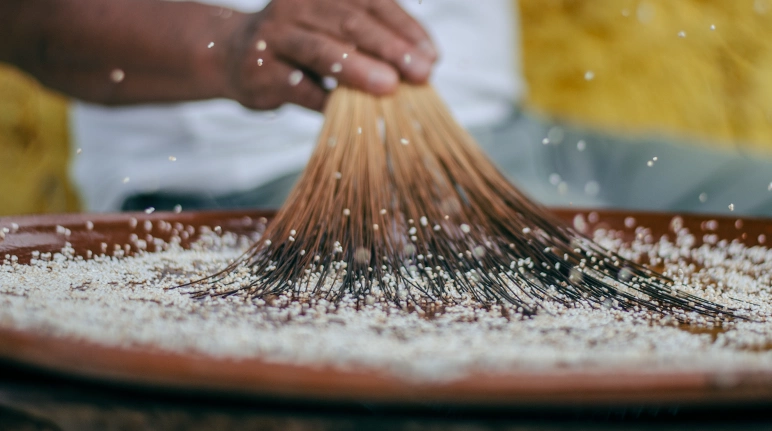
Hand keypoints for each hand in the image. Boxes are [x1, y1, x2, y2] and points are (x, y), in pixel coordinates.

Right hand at [223, 0, 437, 110]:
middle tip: (421, 72)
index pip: (372, 2)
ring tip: (390, 86)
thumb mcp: (334, 31)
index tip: (432, 56)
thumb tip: (422, 70)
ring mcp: (275, 35)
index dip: (405, 28)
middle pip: (350, 22)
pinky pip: (299, 87)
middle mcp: (298, 4)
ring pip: (322, 50)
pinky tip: (353, 113)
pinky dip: (327, 100)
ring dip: (359, 69)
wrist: (233, 55)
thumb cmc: (300, 44)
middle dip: (390, 48)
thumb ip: (372, 43)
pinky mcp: (260, 70)